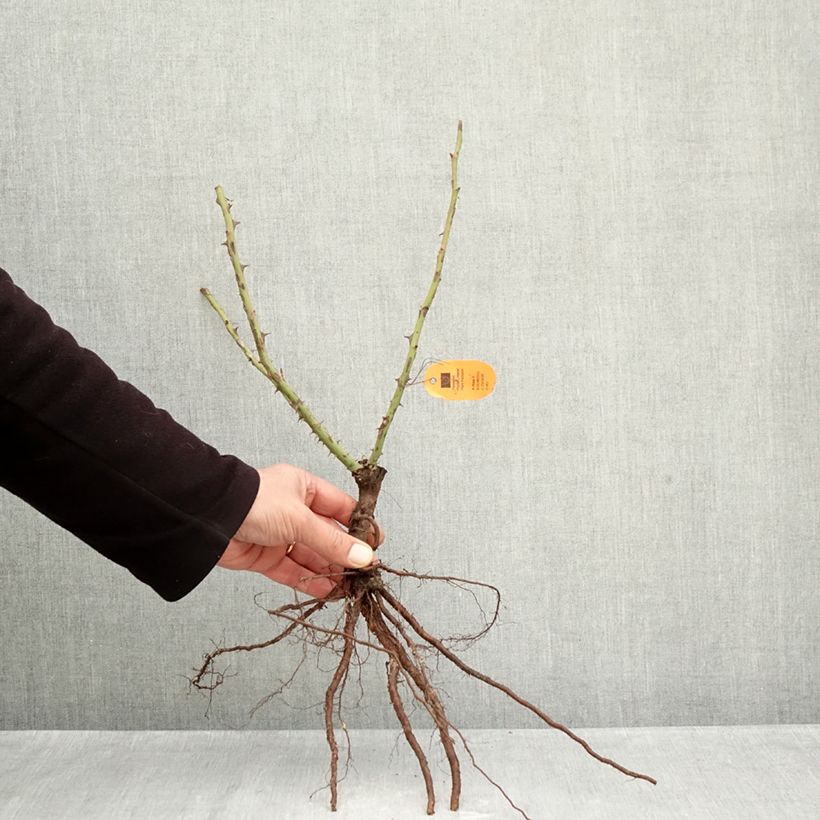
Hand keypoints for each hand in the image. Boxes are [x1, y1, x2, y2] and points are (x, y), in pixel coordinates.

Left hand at [217, 464, 383, 597]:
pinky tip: (329, 593)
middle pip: (327, 536)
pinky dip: (310, 582)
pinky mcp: (265, 557)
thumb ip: (333, 542)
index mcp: (305, 489)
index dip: (360, 527)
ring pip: (312, 556)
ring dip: (330, 572)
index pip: (341, 508)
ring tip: (351, 589)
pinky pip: (293, 571)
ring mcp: (279, 535)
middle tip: (365, 575)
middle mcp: (294, 510)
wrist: (207, 518)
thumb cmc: (255, 504)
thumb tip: (365, 559)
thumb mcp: (301, 520)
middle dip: (346, 555)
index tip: (376, 546)